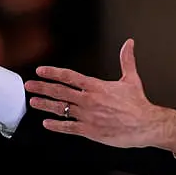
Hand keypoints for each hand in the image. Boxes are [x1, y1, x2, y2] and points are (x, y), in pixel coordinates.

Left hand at [25, 39, 175, 152]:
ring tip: (33, 102)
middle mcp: (88, 100)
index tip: (41, 71)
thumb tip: (129, 43)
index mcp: (96, 86)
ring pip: (60, 109)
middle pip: (60, 92)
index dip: (53, 73)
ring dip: (45, 105)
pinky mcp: (90, 130)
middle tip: (30, 85)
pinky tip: (47, 123)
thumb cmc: (138, 104)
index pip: (69, 76)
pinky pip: (68, 127)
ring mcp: (87, 116)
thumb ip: (127, 60)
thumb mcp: (131, 79)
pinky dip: (56, 126)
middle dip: (42, 88)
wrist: (145, 124)